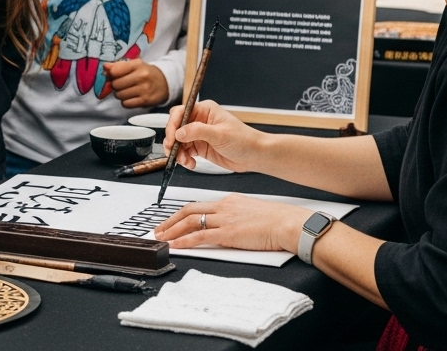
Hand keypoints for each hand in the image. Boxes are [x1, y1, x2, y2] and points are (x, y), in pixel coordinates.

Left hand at [104, 60, 168, 107]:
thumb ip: (118, 66)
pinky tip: (131, 97)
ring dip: (120, 94)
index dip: (111, 74)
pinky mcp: (145, 101)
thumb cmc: (145, 73)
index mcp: (137, 64)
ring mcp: (144, 89)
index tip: (113, 75)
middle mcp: (142, 76)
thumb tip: (105, 67)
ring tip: (127, 90)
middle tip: (122, 84)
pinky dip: (126, 102)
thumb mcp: (134, 65)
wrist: (165, 83)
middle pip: (116, 84)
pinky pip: (126, 104)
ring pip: (120, 95)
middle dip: (116, 85)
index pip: (115, 71)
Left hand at [152, 193, 310, 253]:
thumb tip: (229, 224)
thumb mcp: (252, 211)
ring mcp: (225, 219)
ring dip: (173, 231)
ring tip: (161, 238)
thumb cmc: (276, 219)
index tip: (173, 220)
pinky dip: (185, 241)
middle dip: (170, 220)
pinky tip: (176, 246)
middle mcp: (224, 207)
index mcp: (229, 201)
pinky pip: (200, 236)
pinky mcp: (228, 233)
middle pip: (189, 211)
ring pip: (191, 222)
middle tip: (159, 229)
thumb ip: (237, 216)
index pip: (199, 205)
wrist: (287, 223)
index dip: (182, 213)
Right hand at [163, 100, 266, 172]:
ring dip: (178, 152)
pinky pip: (185, 151)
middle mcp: (200, 121)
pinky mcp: (200, 147)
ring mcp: (199, 135)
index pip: (180, 113)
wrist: (254, 156)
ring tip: (184, 160)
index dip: (173, 124)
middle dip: (172, 140)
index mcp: (204, 110)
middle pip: (176, 127)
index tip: (172, 137)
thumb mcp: (220, 134)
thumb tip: (179, 132)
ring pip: (178, 141)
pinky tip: (190, 163)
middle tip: (173, 151)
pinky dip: (184, 158)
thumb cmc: (244, 140)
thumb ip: (198, 131)